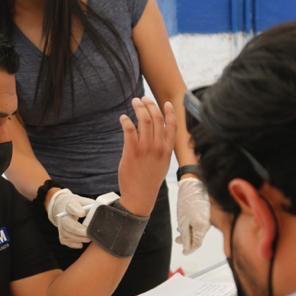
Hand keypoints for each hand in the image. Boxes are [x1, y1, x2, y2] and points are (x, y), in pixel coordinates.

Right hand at [46, 189, 96, 248]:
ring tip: (88, 239)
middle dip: (79, 230)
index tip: (82, 213)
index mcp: (71, 204)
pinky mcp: (60, 232)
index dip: (76, 210)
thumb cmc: (79, 205)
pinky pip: (64, 240)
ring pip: (66, 233)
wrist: (64, 206)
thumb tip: (106, 213)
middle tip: (89, 234)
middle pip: (67, 223)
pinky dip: (73, 243)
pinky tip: (80, 244)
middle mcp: (63, 214)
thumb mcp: (86, 202)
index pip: (71, 206)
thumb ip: (95, 206)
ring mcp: (60, 224)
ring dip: (78, 238)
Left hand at [117, 98, 175, 215]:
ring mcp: (145, 149)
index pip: (172, 126)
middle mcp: (158, 147)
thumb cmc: (150, 179)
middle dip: (150, 105)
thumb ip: (162, 148)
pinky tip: (123, 118)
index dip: (170, 112)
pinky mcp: (132, 151)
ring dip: (139, 108)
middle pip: (156, 119)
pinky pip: (129, 130)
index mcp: (167, 150)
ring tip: (134, 103)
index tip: (166, 102)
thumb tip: (158, 133)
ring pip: (144, 121)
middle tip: (143, 99)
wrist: (140, 196)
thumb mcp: (162, 163)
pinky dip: (126, 120)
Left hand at [175, 177, 210, 253]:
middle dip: (187, 240)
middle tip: (177, 240)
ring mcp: (208, 217)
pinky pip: (200, 222)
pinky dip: (192, 224)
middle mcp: (208, 223)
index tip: (183, 252)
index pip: (196, 244)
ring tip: (179, 230)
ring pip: (198, 229)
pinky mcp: (206, 211)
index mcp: (203, 227)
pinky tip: (185, 221)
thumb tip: (187, 248)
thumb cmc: (188, 197)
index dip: (189, 250)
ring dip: (188, 232)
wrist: (194, 180)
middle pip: (197, 237)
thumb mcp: (183, 221)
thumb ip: (186, 236)